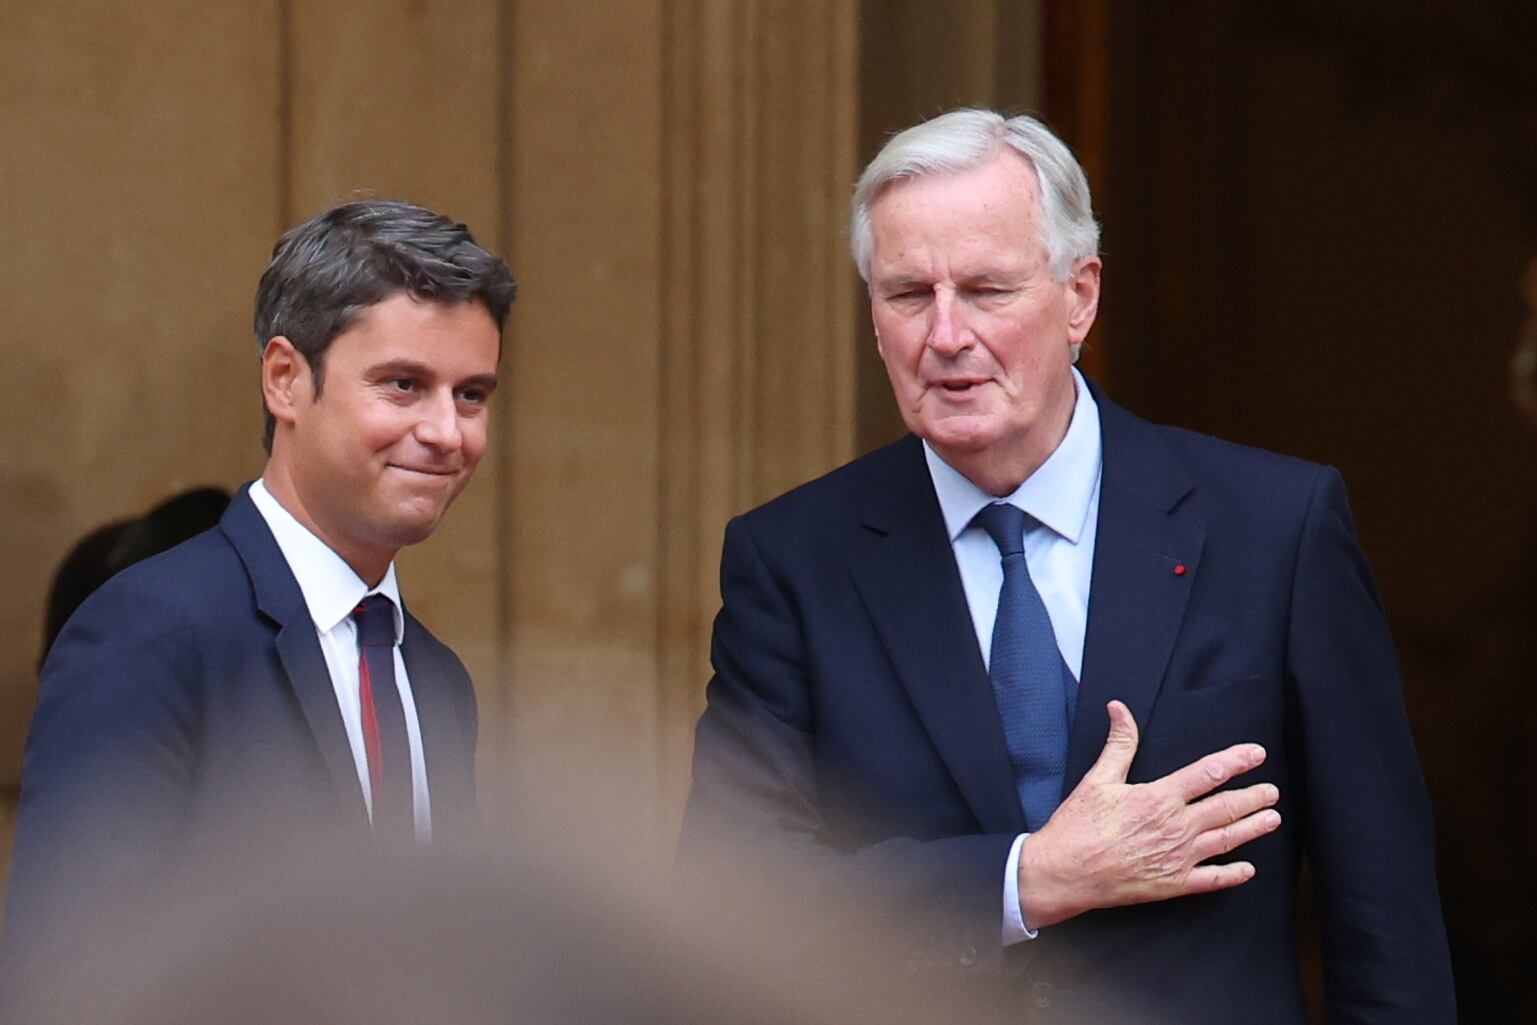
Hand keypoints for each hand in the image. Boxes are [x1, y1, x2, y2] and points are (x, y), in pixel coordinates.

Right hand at [1017, 700, 1280, 929]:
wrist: (1065, 872)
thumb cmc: (1078, 825)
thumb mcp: (1098, 779)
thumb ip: (1119, 744)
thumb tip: (1120, 709)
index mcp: (1160, 798)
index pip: (1208, 773)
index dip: (1236, 762)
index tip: (1256, 754)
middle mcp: (1176, 827)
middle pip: (1225, 808)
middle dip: (1253, 797)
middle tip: (1272, 791)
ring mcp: (1178, 858)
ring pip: (1226, 840)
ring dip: (1252, 828)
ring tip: (1272, 819)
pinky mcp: (1173, 884)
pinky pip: (1212, 880)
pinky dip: (1233, 875)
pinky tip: (1248, 870)